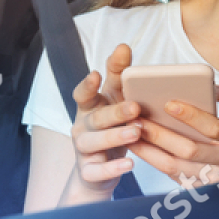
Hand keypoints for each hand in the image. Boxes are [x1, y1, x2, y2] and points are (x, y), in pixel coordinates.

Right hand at [67, 43, 142, 198]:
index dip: (87, 85)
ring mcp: (83, 149)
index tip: (95, 75)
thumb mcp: (114, 101)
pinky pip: (98, 170)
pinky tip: (129, 164)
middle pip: (96, 118)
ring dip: (115, 137)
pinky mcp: (89, 171)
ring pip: (94, 142)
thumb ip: (117, 76)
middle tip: (135, 107)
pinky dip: (112, 168)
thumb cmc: (110, 128)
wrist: (98, 172)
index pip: (83, 94)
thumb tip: (123, 47)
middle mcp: (83, 126)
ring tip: (135, 133)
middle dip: (115, 112)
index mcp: (89, 107)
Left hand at [130, 82, 218, 187]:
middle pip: (187, 149)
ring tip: (131, 134)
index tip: (170, 103)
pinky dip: (157, 165)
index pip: (215, 128)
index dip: (192, 116)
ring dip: (151, 151)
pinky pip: (176, 178)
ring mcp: (214, 179)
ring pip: (176, 167)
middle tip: (137, 119)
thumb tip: (214, 87)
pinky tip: (143, 152)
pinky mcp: (206, 190)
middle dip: (159, 134)